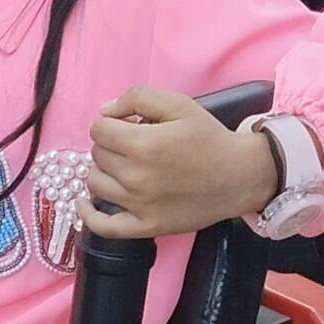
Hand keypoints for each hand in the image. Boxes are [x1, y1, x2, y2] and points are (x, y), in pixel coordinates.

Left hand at [82, 90, 296, 239]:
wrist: (239, 176)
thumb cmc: (209, 138)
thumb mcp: (179, 104)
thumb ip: (138, 97)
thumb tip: (104, 111)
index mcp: (142, 144)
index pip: (99, 130)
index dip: (111, 123)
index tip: (128, 126)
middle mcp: (135, 177)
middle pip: (97, 155)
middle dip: (110, 145)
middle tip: (134, 145)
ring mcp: (138, 205)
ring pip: (94, 183)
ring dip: (103, 171)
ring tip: (124, 167)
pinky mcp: (145, 226)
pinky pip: (103, 226)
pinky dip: (87, 214)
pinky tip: (84, 202)